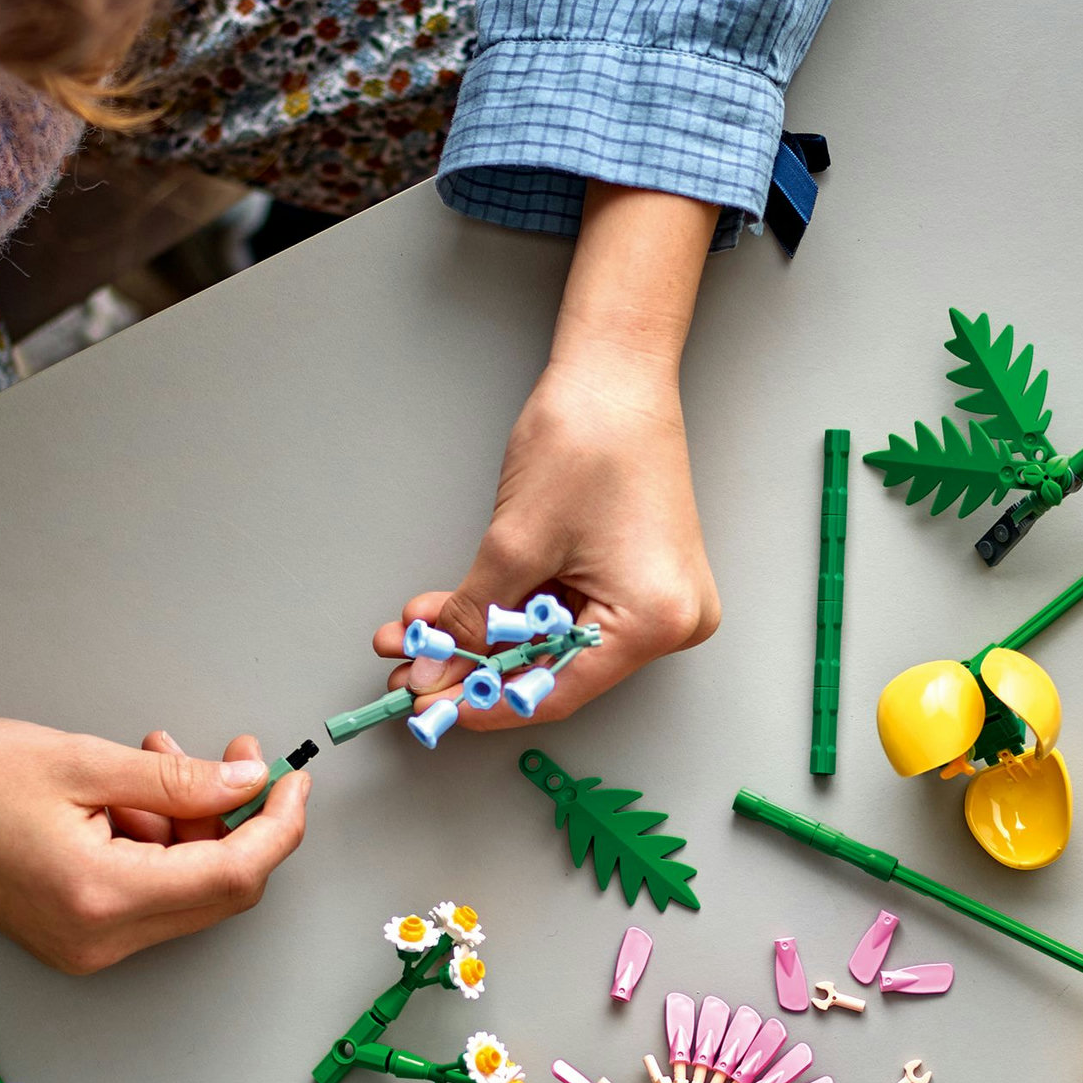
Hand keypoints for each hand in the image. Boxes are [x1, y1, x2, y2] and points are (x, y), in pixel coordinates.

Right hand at [0, 717, 308, 974]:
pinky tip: (131, 790)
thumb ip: (177, 780)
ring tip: (156, 755)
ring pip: (188, 889)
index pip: (233, 875)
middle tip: (235, 756)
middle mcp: (101, 938)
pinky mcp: (77, 934)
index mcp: (103, 897)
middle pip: (219, 891)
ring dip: (192, 823)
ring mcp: (88, 944)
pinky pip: (152, 891)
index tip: (292, 780)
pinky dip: (160, 841)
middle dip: (239, 821)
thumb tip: (248, 786)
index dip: (278, 827)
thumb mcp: (83, 761)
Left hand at [375, 180, 721, 734]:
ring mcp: (659, 599)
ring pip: (554, 639)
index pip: (558, 691)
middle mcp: (671, 620)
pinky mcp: (641, 578)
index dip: (484, 703)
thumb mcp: (515, 542)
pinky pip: (569, 611)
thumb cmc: (587, 438)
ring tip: (417, 632)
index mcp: (656, 621)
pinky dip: (513, 609)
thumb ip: (470, 618)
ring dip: (483, 634)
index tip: (431, 710)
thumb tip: (432, 669)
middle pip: (555, 667)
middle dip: (474, 663)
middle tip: (411, 670)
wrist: (616, 372)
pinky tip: (457, 608)